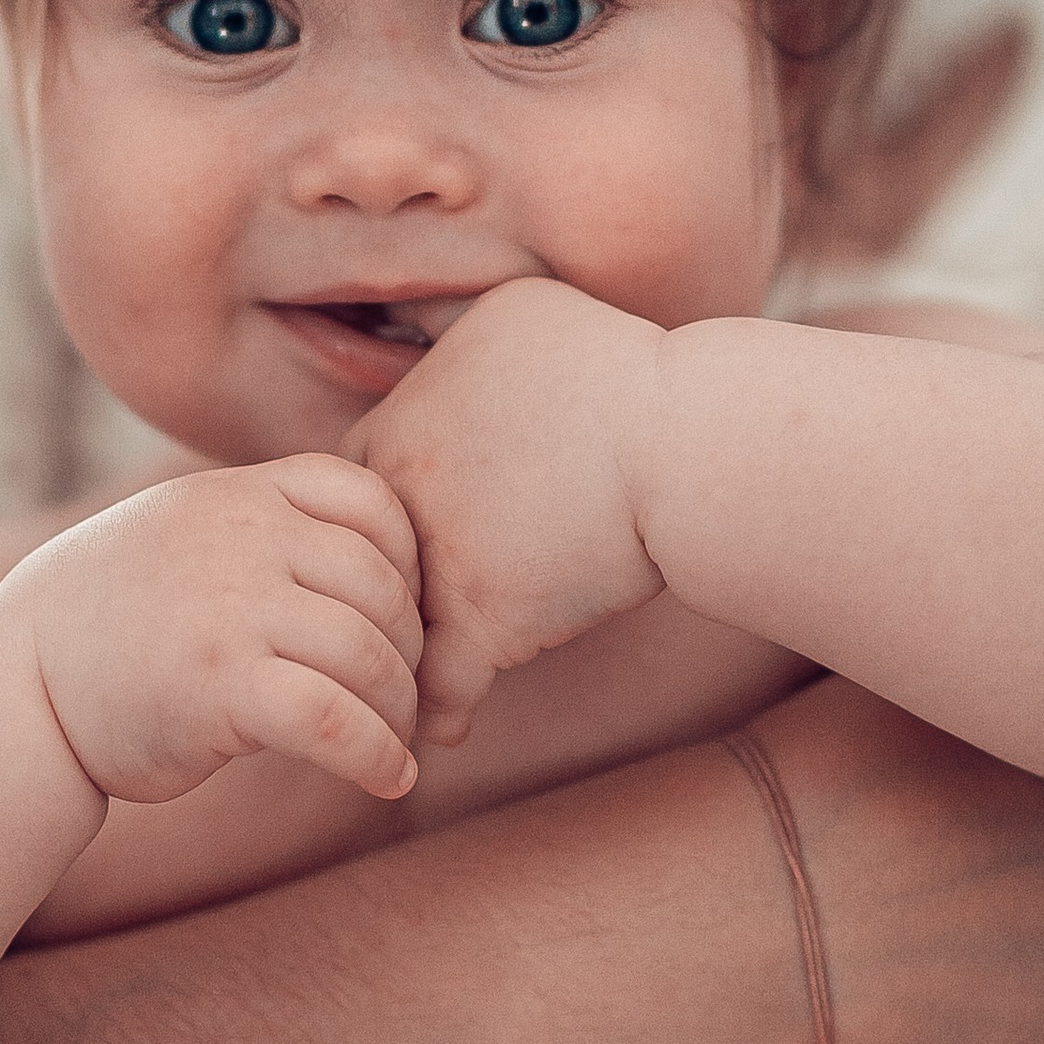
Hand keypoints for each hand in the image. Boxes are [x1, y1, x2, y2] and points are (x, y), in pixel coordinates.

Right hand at [1, 461, 424, 805]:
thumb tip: (376, 565)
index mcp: (234, 493)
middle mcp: (238, 536)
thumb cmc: (108, 626)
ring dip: (400, 710)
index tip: (401, 618)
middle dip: (410, 650)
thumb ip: (260, 530)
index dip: (408, 563)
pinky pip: (337, 719)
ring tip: (395, 742)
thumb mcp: (179, 536)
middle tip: (406, 697)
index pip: (369, 499)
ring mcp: (230, 607)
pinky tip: (387, 780)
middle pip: (381, 585)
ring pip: (369, 653)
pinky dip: (378, 755)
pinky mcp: (221, 685)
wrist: (12, 692)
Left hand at [351, 278, 667, 746]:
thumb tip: (449, 318)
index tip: (399, 547)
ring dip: (393, 657)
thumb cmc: (635, 376)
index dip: (377, 516)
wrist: (684, 439)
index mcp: (416, 397)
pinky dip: (438, 712)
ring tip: (393, 691)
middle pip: (360, 549)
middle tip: (367, 628)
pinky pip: (437, 679)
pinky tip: (444, 734)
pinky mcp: (478, 610)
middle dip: (367, 589)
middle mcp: (408, 465)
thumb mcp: (527, 310)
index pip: (359, 467)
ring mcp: (437, 544)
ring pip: (389, 618)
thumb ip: (472, 323)